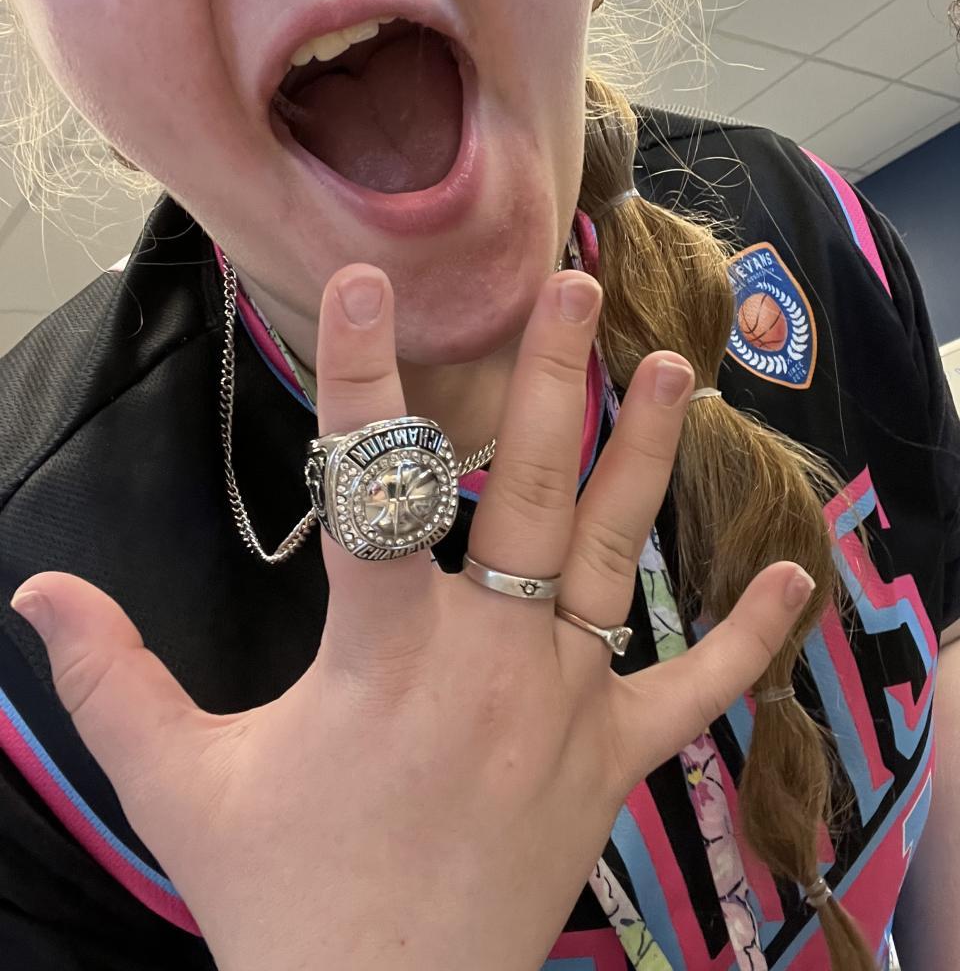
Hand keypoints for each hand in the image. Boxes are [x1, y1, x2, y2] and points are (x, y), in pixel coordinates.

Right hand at [10, 267, 813, 970]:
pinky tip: (795, 574)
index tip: (365, 283)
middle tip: (578, 286)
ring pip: (612, 558)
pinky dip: (747, 637)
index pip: (366, 482)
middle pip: (525, 490)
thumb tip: (32, 590)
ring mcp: (563, 706)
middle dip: (549, 377)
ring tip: (672, 369)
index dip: (358, 374)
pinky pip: (693, 692)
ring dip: (643, 458)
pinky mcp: (611, 762)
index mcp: (384, 650)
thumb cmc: (284, 896)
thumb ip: (113, 678)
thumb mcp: (182, 784)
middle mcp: (489, 657)